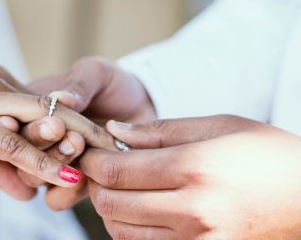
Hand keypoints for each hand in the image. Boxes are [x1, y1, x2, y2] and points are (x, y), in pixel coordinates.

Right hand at [0, 68, 114, 199]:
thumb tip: (26, 190)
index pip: (45, 104)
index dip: (77, 124)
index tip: (102, 144)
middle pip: (52, 108)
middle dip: (87, 131)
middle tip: (116, 151)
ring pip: (37, 122)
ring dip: (71, 145)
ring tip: (100, 165)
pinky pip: (8, 142)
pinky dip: (38, 160)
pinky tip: (63, 175)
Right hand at [20, 57, 155, 209]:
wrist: (141, 106)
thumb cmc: (111, 85)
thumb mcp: (96, 74)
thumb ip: (79, 84)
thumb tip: (59, 97)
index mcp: (29, 110)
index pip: (9, 121)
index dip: (7, 124)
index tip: (12, 120)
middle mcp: (35, 140)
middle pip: (16, 152)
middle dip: (35, 140)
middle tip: (60, 128)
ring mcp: (50, 164)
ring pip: (31, 178)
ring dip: (51, 163)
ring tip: (79, 143)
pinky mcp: (71, 185)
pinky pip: (56, 199)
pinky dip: (67, 191)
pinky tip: (86, 175)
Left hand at [81, 115, 300, 239]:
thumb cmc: (266, 156)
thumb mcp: (219, 127)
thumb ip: (161, 130)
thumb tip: (115, 131)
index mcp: (195, 169)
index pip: (117, 171)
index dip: (92, 160)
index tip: (89, 151)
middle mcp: (194, 211)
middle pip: (111, 203)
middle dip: (96, 184)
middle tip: (102, 168)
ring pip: (121, 231)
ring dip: (110, 208)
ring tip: (122, 187)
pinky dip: (130, 230)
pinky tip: (141, 210)